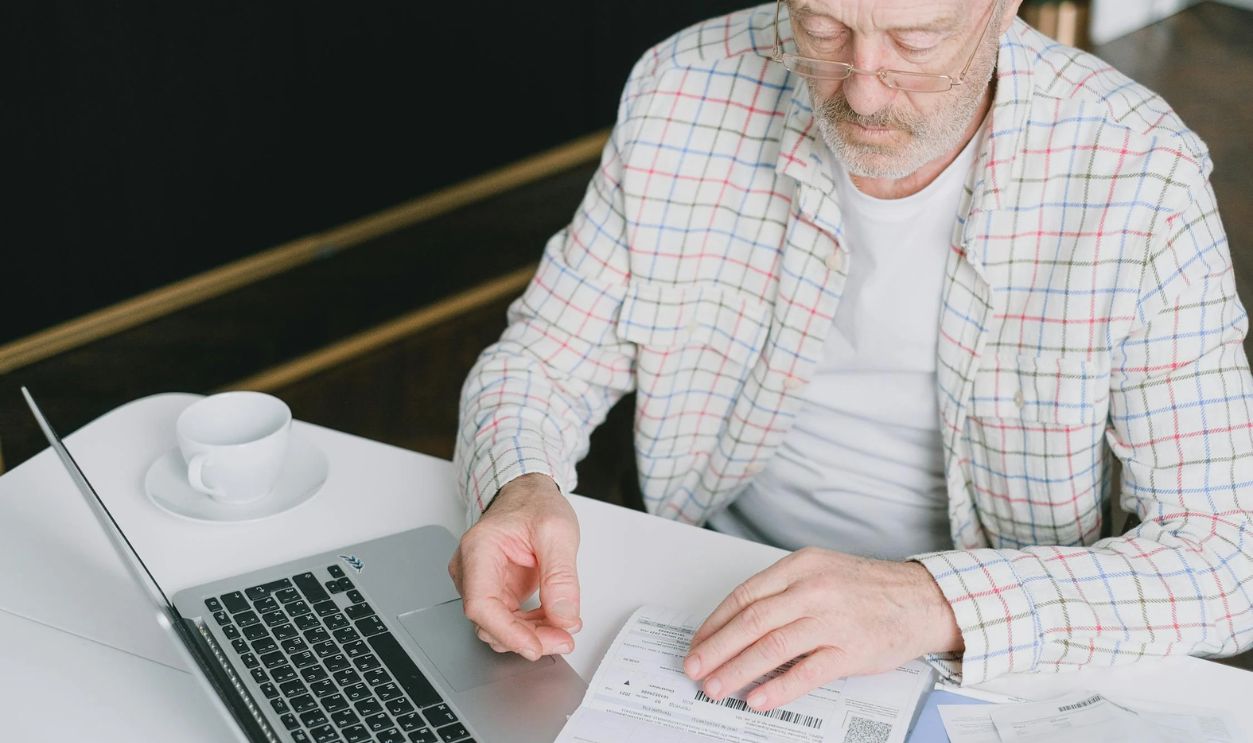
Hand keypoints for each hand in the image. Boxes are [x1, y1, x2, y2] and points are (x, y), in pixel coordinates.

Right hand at [447, 473, 581, 660]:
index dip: (507, 632)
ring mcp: (481, 583)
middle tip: (564, 638)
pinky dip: (532, 627)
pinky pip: (509, 620)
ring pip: (499, 626)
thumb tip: (564, 617)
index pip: (480, 604)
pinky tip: (554, 622)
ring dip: (532, 635)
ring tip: (564, 629)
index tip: (535, 646)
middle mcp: (471, 569)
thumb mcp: (558, 533)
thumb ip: (561, 577)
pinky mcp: (496, 592)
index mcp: (478, 548)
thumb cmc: (535, 504)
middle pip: (489, 621)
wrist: (529, 494)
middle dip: (527, 637)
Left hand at [683, 547, 961, 710]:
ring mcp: (832, 620)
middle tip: (695, 667)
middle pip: (751, 621)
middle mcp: (813, 589)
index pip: (744, 596)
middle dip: (717, 649)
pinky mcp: (851, 650)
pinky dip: (778, 687)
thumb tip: (738, 624)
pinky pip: (807, 671)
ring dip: (738, 670)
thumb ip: (782, 592)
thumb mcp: (820, 571)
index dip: (715, 623)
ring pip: (772, 646)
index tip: (698, 643)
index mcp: (800, 566)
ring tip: (717, 687)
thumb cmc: (868, 588)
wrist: (922, 599)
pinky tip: (758, 698)